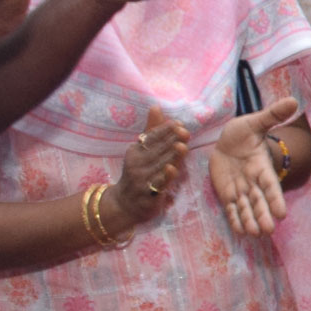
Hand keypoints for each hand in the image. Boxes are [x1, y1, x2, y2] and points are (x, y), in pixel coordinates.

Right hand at [111, 108, 188, 230]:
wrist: (125, 204)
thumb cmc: (138, 173)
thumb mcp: (141, 152)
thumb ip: (151, 130)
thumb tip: (156, 107)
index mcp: (135, 152)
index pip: (150, 138)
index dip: (164, 130)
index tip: (178, 123)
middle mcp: (136, 165)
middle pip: (156, 151)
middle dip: (171, 141)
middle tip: (184, 132)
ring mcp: (141, 180)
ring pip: (159, 166)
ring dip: (171, 157)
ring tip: (182, 146)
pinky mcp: (147, 195)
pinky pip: (158, 185)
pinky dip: (165, 177)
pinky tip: (172, 169)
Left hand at [209, 97, 300, 236]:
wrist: (225, 142)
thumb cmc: (241, 133)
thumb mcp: (254, 122)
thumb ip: (272, 115)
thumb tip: (293, 100)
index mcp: (261, 167)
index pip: (269, 185)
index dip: (275, 198)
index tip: (282, 213)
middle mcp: (253, 182)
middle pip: (259, 201)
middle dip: (263, 215)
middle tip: (268, 230)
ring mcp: (240, 190)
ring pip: (246, 208)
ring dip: (250, 221)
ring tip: (254, 234)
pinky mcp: (227, 194)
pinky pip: (232, 209)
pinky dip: (236, 220)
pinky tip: (241, 231)